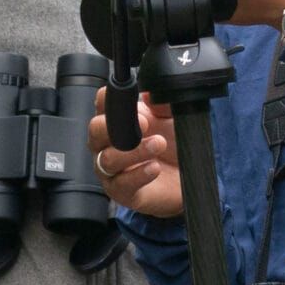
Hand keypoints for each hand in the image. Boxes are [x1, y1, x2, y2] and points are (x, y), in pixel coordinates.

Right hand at [91, 87, 183, 217]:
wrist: (189, 175)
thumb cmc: (175, 144)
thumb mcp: (173, 118)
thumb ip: (163, 105)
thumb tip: (151, 93)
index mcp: (117, 120)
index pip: (102, 104)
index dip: (108, 99)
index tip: (128, 98)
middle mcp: (108, 144)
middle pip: (95, 130)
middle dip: (115, 126)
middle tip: (144, 123)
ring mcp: (112, 169)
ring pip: (108, 159)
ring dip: (135, 151)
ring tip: (159, 144)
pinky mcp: (122, 191)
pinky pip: (121, 184)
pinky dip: (138, 175)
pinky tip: (154, 168)